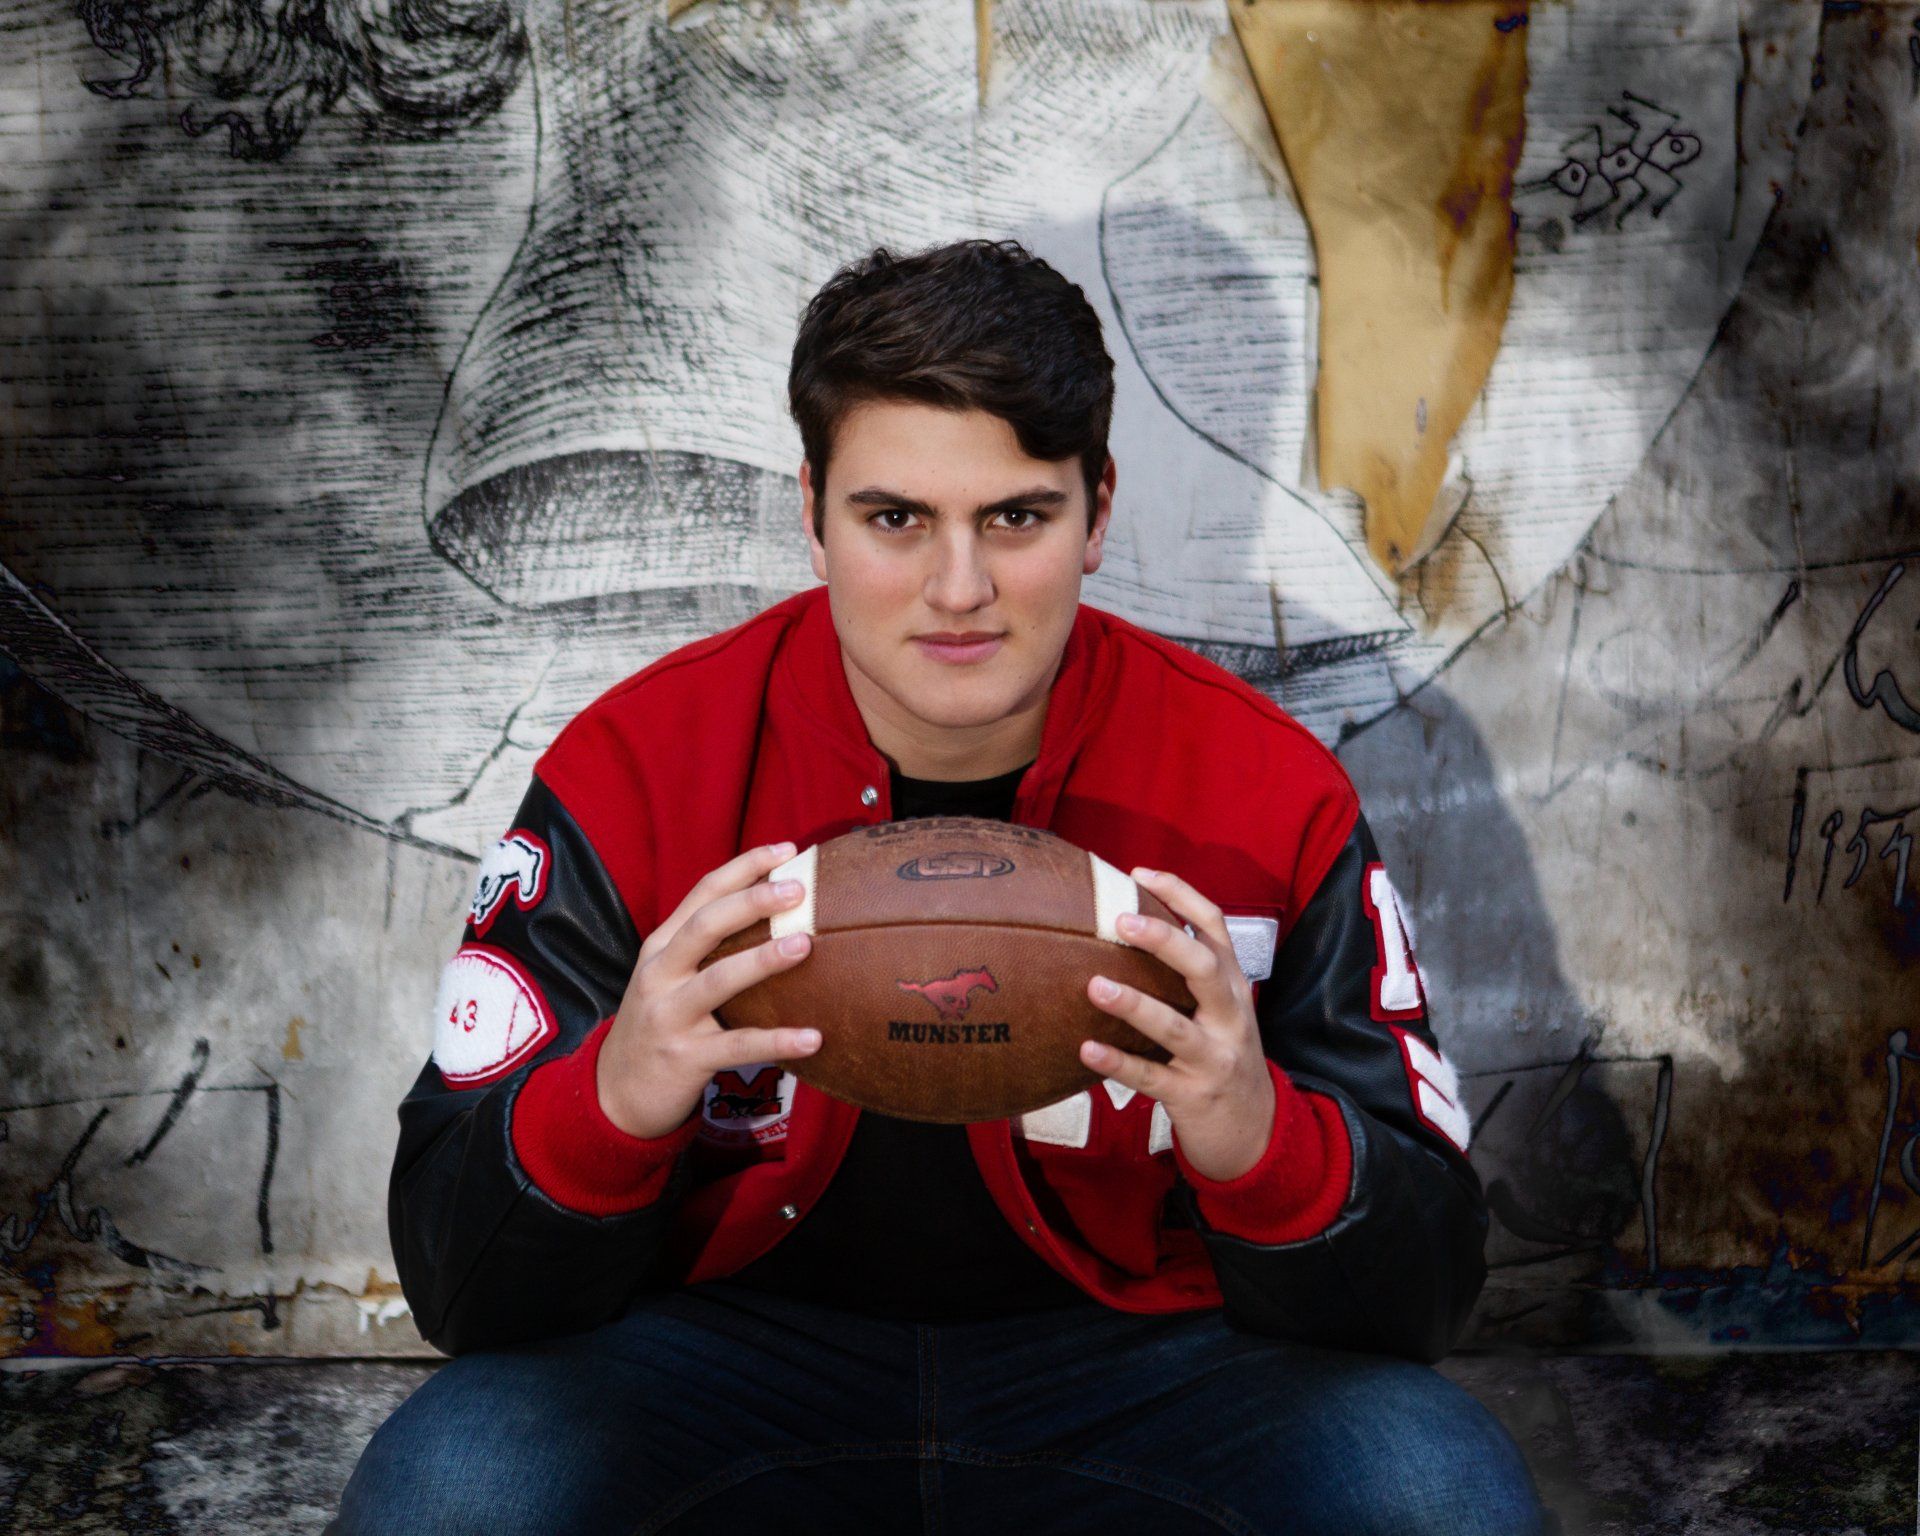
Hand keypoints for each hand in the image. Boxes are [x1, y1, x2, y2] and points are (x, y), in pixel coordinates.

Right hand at [596, 841, 820, 1138]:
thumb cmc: (661, 1022)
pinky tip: (813, 1037)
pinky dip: (777, 1040)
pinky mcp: (686, 1058)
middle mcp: (660, 974)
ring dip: (763, 960)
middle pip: (705, 926)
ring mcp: (670, 1016)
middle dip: (751, 901)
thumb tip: (776, 908)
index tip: (787, 849)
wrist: (615, 1092)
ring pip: (718, 980)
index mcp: (661, 946)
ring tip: (805, 945)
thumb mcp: (669, 976)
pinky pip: (738, 1046)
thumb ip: (707, 945)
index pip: (702, 893)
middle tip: (797, 889)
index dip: (744, 867)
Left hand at [1082, 868, 1276, 1182]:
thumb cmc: (1222, 1055)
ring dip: (1134, 1005)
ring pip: (1174, 1026)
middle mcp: (1229, 1016)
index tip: (1139, 873)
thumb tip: (1126, 926)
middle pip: (1204, 967)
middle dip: (1164, 941)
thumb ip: (1188, 975)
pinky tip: (1088, 1049)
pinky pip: (1151, 1076)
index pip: (1214, 927)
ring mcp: (1213, 1057)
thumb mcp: (1221, 1010)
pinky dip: (1118, 1063)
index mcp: (1232, 986)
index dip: (1180, 895)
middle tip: (1120, 920)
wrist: (1256, 1131)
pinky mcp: (1192, 1094)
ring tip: (1095, 985)